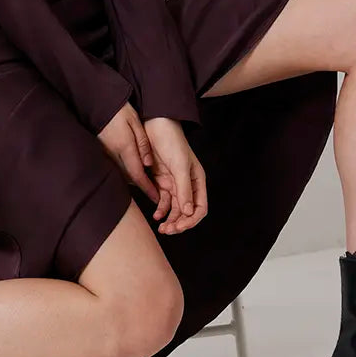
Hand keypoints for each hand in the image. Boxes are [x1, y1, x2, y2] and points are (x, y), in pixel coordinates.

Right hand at [97, 101, 159, 206]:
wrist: (94, 101)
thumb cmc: (116, 108)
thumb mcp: (134, 121)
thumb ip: (142, 143)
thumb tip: (148, 164)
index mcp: (124, 146)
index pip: (137, 174)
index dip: (147, 188)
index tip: (156, 197)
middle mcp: (112, 153)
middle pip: (129, 177)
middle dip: (141, 186)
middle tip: (155, 192)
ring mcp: (104, 153)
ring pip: (121, 173)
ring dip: (133, 180)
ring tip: (145, 183)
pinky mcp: (99, 150)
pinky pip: (114, 166)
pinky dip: (124, 171)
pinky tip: (130, 169)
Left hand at [143, 118, 207, 234]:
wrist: (155, 125)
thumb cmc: (172, 142)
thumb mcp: (180, 165)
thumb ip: (184, 189)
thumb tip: (188, 212)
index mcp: (197, 181)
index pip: (199, 207)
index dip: (190, 220)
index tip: (179, 226)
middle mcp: (187, 184)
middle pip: (186, 212)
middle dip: (179, 223)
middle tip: (168, 231)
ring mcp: (174, 183)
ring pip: (174, 209)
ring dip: (170, 219)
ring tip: (162, 228)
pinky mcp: (161, 181)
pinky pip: (163, 200)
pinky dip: (161, 209)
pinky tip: (157, 215)